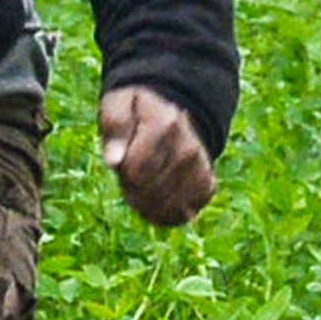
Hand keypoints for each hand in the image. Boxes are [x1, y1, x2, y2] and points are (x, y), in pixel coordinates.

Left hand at [95, 85, 215, 227]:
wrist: (172, 112)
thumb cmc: (136, 111)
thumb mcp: (118, 104)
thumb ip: (115, 126)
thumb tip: (113, 162)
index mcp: (166, 124)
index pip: (135, 171)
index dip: (122, 172)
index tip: (123, 158)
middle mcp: (188, 148)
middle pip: (148, 191)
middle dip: (130, 188)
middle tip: (132, 170)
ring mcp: (200, 169)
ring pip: (164, 208)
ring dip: (144, 203)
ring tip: (144, 181)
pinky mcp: (207, 186)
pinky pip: (180, 215)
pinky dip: (162, 212)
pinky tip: (157, 195)